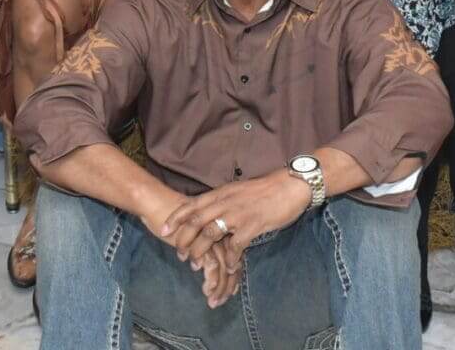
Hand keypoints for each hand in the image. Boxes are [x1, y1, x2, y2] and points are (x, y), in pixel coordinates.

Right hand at [142, 190, 246, 308]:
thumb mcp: (190, 230)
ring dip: (219, 287)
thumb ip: (200, 243)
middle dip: (228, 286)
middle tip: (220, 302)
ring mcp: (211, 237)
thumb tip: (204, 263)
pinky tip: (206, 289)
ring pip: (223, 267)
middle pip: (232, 263)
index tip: (230, 292)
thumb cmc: (172, 215)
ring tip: (212, 301)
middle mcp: (220, 232)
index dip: (233, 277)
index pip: (234, 256)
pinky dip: (210, 279)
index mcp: (221, 228)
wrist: (157, 202)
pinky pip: (211, 264)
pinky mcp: (200, 241)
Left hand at [161, 172, 311, 291]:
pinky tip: (231, 267)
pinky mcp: (252, 225)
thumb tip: (210, 212)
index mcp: (221, 193)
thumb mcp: (238, 191)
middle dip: (184, 240)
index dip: (176, 218)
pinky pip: (235, 246)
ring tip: (197, 265)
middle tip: (179, 254)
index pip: (192, 205)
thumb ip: (223, 201)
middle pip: (196, 222)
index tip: (163, 230)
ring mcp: (238, 214)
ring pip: (210, 235)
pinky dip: (231, 259)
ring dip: (201, 252)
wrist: (291, 185)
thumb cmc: (265, 190)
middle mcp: (226, 202)